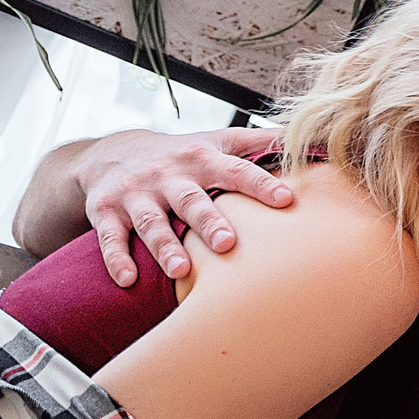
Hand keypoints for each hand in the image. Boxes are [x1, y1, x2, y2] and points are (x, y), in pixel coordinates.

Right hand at [78, 129, 292, 286]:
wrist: (111, 152)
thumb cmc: (182, 153)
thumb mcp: (218, 140)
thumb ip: (261, 142)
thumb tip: (314, 138)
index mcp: (202, 158)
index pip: (236, 170)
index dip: (260, 184)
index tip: (286, 200)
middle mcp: (169, 176)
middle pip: (191, 199)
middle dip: (209, 221)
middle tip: (229, 244)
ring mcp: (136, 194)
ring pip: (151, 221)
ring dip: (165, 246)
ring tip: (182, 271)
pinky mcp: (105, 211)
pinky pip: (110, 237)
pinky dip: (116, 259)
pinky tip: (128, 281)